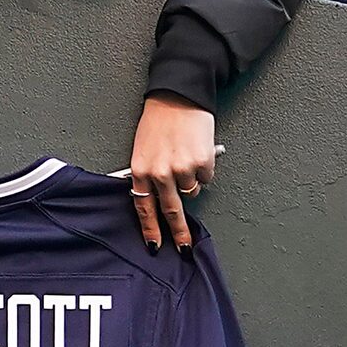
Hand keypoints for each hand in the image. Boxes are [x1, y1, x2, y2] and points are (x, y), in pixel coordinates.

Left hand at [126, 95, 216, 251]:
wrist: (178, 99)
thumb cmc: (159, 122)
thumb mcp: (143, 150)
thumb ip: (148, 175)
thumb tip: (155, 198)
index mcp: (140, 171)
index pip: (143, 208)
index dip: (150, 230)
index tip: (155, 246)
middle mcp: (159, 173)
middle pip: (170, 210)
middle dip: (179, 232)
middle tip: (185, 247)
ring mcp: (181, 169)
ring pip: (191, 191)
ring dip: (191, 181)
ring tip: (186, 159)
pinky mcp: (201, 163)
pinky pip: (206, 178)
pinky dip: (204, 169)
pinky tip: (196, 152)